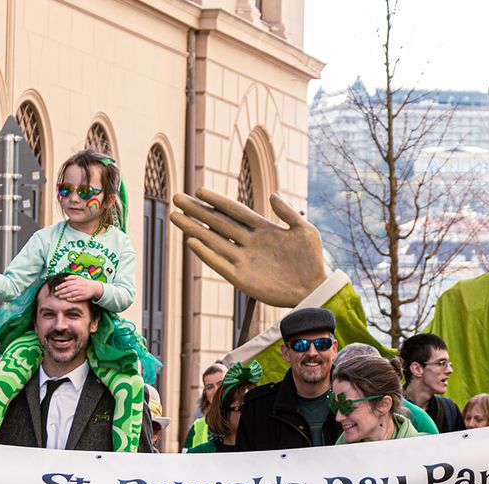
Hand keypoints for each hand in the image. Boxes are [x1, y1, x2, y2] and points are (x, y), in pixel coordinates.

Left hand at [54, 275, 102, 302]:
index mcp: (77, 281)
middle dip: (61, 291)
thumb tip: (64, 278)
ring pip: (71, 294)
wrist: (93, 287)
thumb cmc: (84, 282)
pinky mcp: (83, 297)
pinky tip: (67, 299)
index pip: (67, 283)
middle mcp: (79, 286)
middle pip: (68, 289)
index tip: (56, 288)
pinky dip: (72, 299)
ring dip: (65, 295)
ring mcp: (81, 292)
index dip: (61, 286)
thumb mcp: (78, 277)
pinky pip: (76, 298)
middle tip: (56, 293)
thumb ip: (71, 277)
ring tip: (60, 296)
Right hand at [170, 188, 324, 306]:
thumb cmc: (311, 260)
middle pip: (217, 223)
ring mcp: (243, 260)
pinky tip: (191, 242)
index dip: (217, 200)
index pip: (234, 211)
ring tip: (175, 217)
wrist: (313, 288)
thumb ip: (288, 212)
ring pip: (213, 241)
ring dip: (194, 229)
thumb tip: (272, 195)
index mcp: (262, 229)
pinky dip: (206, 254)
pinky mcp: (242, 278)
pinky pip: (219, 264)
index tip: (199, 190)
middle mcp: (248, 242)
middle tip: (176, 198)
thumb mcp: (304, 230)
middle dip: (197, 211)